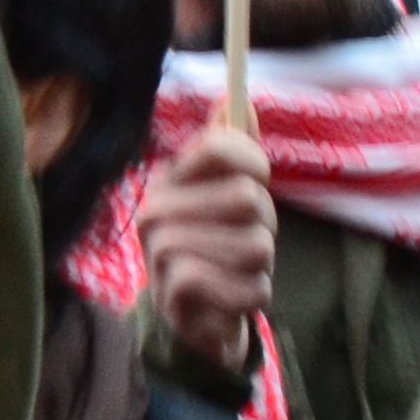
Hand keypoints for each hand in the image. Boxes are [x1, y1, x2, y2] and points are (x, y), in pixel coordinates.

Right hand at [141, 122, 278, 376]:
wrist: (193, 322)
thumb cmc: (216, 250)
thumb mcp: (225, 195)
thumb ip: (231, 148)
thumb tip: (237, 98)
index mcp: (167, 181)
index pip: (222, 146)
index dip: (254, 163)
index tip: (257, 181)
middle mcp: (154, 211)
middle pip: (248, 198)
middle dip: (265, 226)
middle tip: (244, 243)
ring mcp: (161, 253)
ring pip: (255, 246)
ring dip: (261, 267)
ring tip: (238, 273)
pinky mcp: (176, 295)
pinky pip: (249, 288)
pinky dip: (253, 297)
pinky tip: (232, 299)